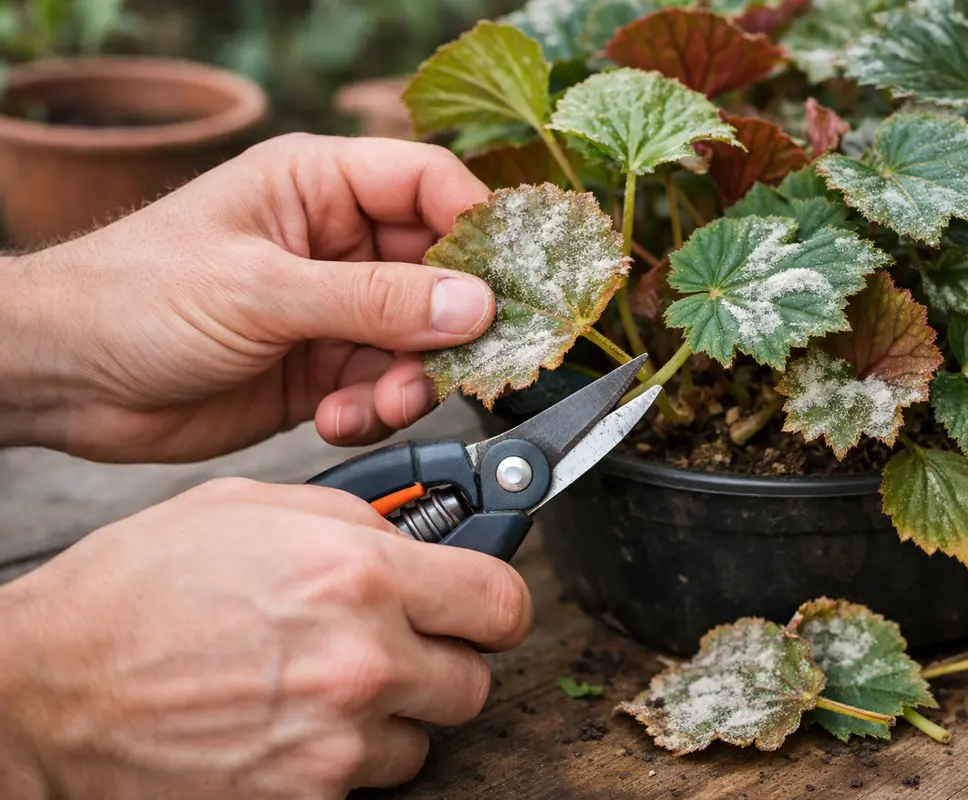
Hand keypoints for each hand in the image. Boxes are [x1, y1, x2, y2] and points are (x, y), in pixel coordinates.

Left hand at [0, 134, 494, 461]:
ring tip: (378, 402)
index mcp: (320, 186)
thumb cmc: (134, 297)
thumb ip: (375, 301)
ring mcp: (332, 309)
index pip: (430, 186)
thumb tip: (473, 303)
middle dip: (450, 325)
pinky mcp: (322, 369)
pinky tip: (335, 418)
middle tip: (458, 366)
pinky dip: (373, 410)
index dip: (477, 228)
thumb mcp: (262, 290)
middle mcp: (337, 244)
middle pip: (440, 272)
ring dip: (411, 379)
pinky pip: (382, 387)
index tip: (507, 283)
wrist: (64, 379)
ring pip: (419, 341)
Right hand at [0, 479, 532, 798]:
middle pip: (474, 680)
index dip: (496, 601)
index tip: (482, 605)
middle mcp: (360, 663)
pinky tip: (288, 721)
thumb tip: (424, 538)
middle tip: (397, 642)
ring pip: (422, 737)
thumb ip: (359, 522)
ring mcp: (333, 744)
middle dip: (443, 659)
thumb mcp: (255, 509)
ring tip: (324, 683)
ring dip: (391, 714)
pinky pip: (363, 781)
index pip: (502, 601)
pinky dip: (342, 758)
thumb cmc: (137, 590)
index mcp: (358, 576)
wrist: (46, 689)